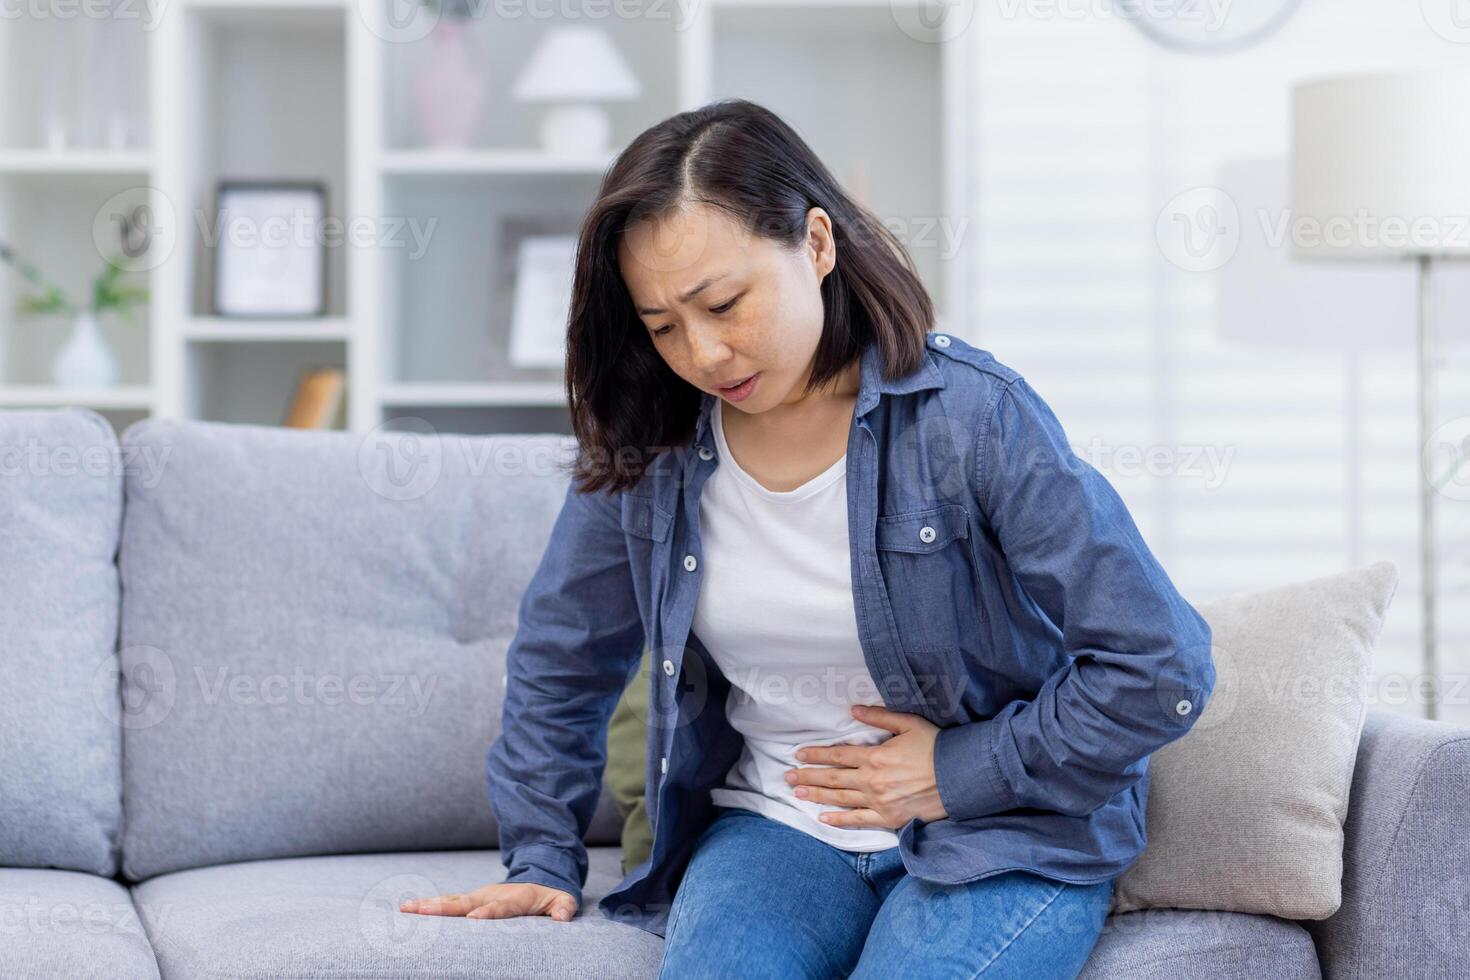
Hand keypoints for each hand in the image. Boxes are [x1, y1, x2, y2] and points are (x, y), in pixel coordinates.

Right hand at [399, 882, 576, 921]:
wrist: (538, 878)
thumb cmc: (549, 897)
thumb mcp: (563, 901)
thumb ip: (564, 907)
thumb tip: (562, 916)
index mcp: (515, 898)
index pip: (500, 907)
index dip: (488, 912)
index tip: (474, 918)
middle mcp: (491, 895)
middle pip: (466, 902)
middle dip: (445, 907)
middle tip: (423, 911)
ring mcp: (477, 896)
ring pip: (451, 901)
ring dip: (428, 905)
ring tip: (405, 909)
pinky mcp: (468, 901)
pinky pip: (446, 904)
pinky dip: (427, 906)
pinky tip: (407, 911)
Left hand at [786, 704, 949, 829]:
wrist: (961, 778)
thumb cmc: (937, 747)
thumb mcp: (909, 724)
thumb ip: (880, 717)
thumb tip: (854, 709)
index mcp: (875, 756)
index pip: (838, 755)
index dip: (816, 755)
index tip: (798, 754)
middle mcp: (872, 780)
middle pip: (833, 778)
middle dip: (808, 776)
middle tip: (787, 777)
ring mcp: (879, 801)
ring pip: (840, 798)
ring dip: (816, 795)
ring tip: (797, 793)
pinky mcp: (889, 818)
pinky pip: (858, 820)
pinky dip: (839, 820)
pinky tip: (823, 817)